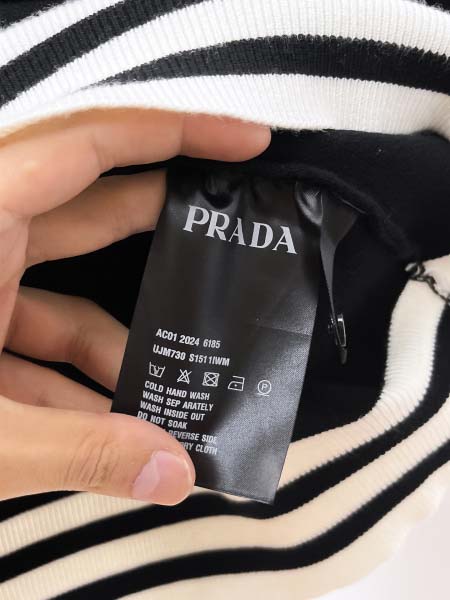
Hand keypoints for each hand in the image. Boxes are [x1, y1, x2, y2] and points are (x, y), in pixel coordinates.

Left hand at [0, 109, 269, 504]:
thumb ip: (79, 452)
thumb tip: (177, 476)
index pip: (89, 144)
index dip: (174, 132)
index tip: (249, 140)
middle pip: (90, 214)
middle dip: (167, 240)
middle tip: (235, 251)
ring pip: (62, 296)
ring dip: (114, 347)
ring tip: (169, 394)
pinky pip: (28, 341)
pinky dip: (68, 381)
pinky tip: (107, 427)